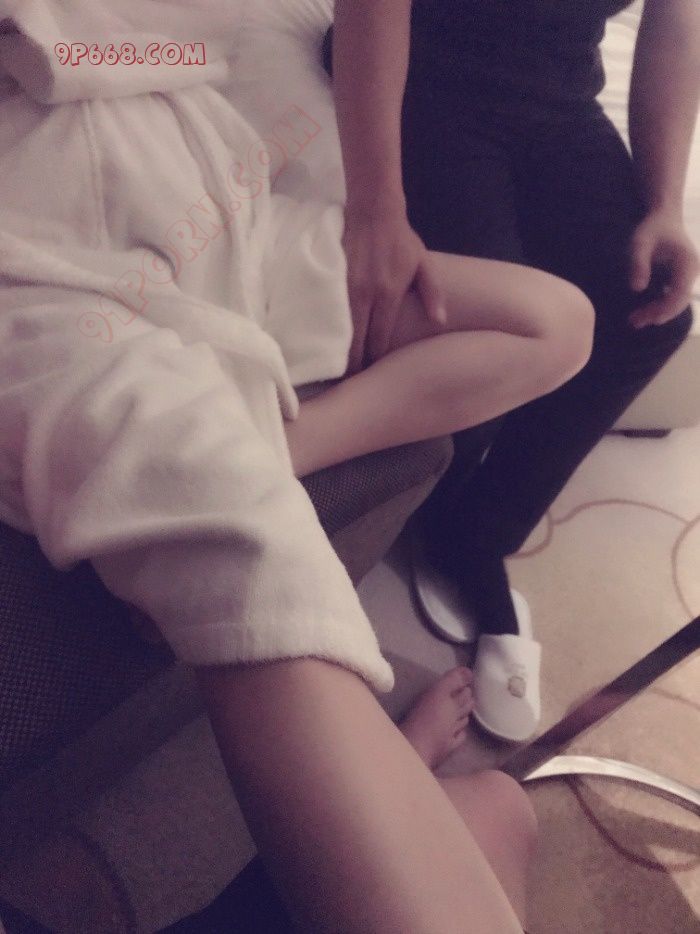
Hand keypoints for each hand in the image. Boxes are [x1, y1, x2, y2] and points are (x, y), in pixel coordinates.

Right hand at [341, 194, 446, 374]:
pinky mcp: (329, 281)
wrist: (373, 211)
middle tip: (351, 380)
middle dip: (354, 363)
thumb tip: (440, 321)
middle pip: (356, 340)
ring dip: (339, 350)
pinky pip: (327, 313)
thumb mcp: (423, 264)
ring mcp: (344, 289)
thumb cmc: (400, 239)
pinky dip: (327, 329)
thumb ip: (432, 293)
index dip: (374, 359)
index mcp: (388, 295)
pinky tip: (324, 341)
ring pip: (339, 330)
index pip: (379, 338)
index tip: (371, 375)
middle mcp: (365, 295)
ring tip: (337, 368)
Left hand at [628, 209, 698, 327]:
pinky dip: (660, 306)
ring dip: (658, 313)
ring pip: (676, 301)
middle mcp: (692, 271)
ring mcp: (688, 275)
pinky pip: (673, 297)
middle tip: (634, 322)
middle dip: (659, 314)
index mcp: (687, 262)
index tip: (650, 319)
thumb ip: (639, 264)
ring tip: (635, 321)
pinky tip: (642, 313)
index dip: (667, 308)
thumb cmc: (652, 228)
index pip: (681, 292)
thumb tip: (637, 289)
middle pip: (679, 300)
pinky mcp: (681, 278)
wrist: (664, 216)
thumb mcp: (640, 242)